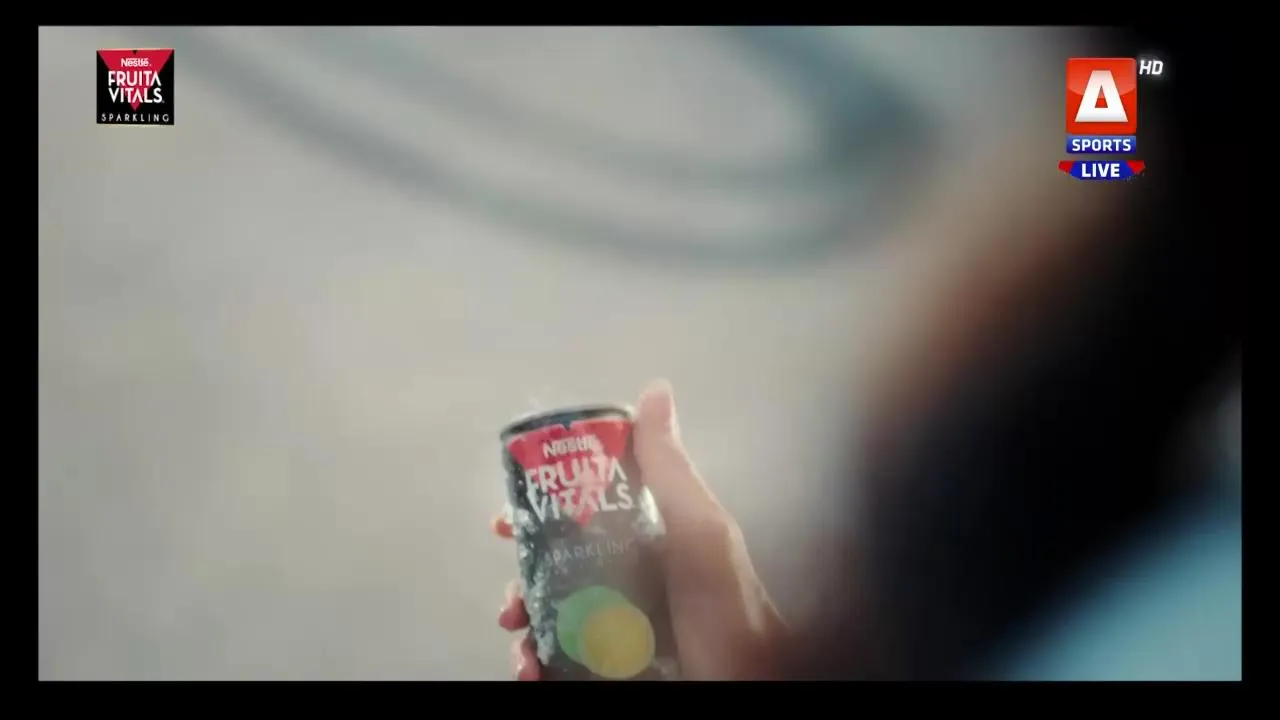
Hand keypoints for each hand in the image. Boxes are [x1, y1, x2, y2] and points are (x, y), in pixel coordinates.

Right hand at [492, 379, 787, 679]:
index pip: (578, 513)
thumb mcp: (700, 532)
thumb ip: (671, 469)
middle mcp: (630, 579)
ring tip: (522, 649)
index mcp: (645, 539)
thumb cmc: (729, 611)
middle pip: (554, 568)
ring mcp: (622, 627)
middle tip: (510, 603)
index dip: (534, 513)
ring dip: (524, 630)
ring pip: (552, 618)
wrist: (751, 683)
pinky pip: (563, 659)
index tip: (502, 522)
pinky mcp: (616, 664)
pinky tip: (533, 672)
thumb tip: (655, 389)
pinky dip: (538, 665)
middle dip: (521, 583)